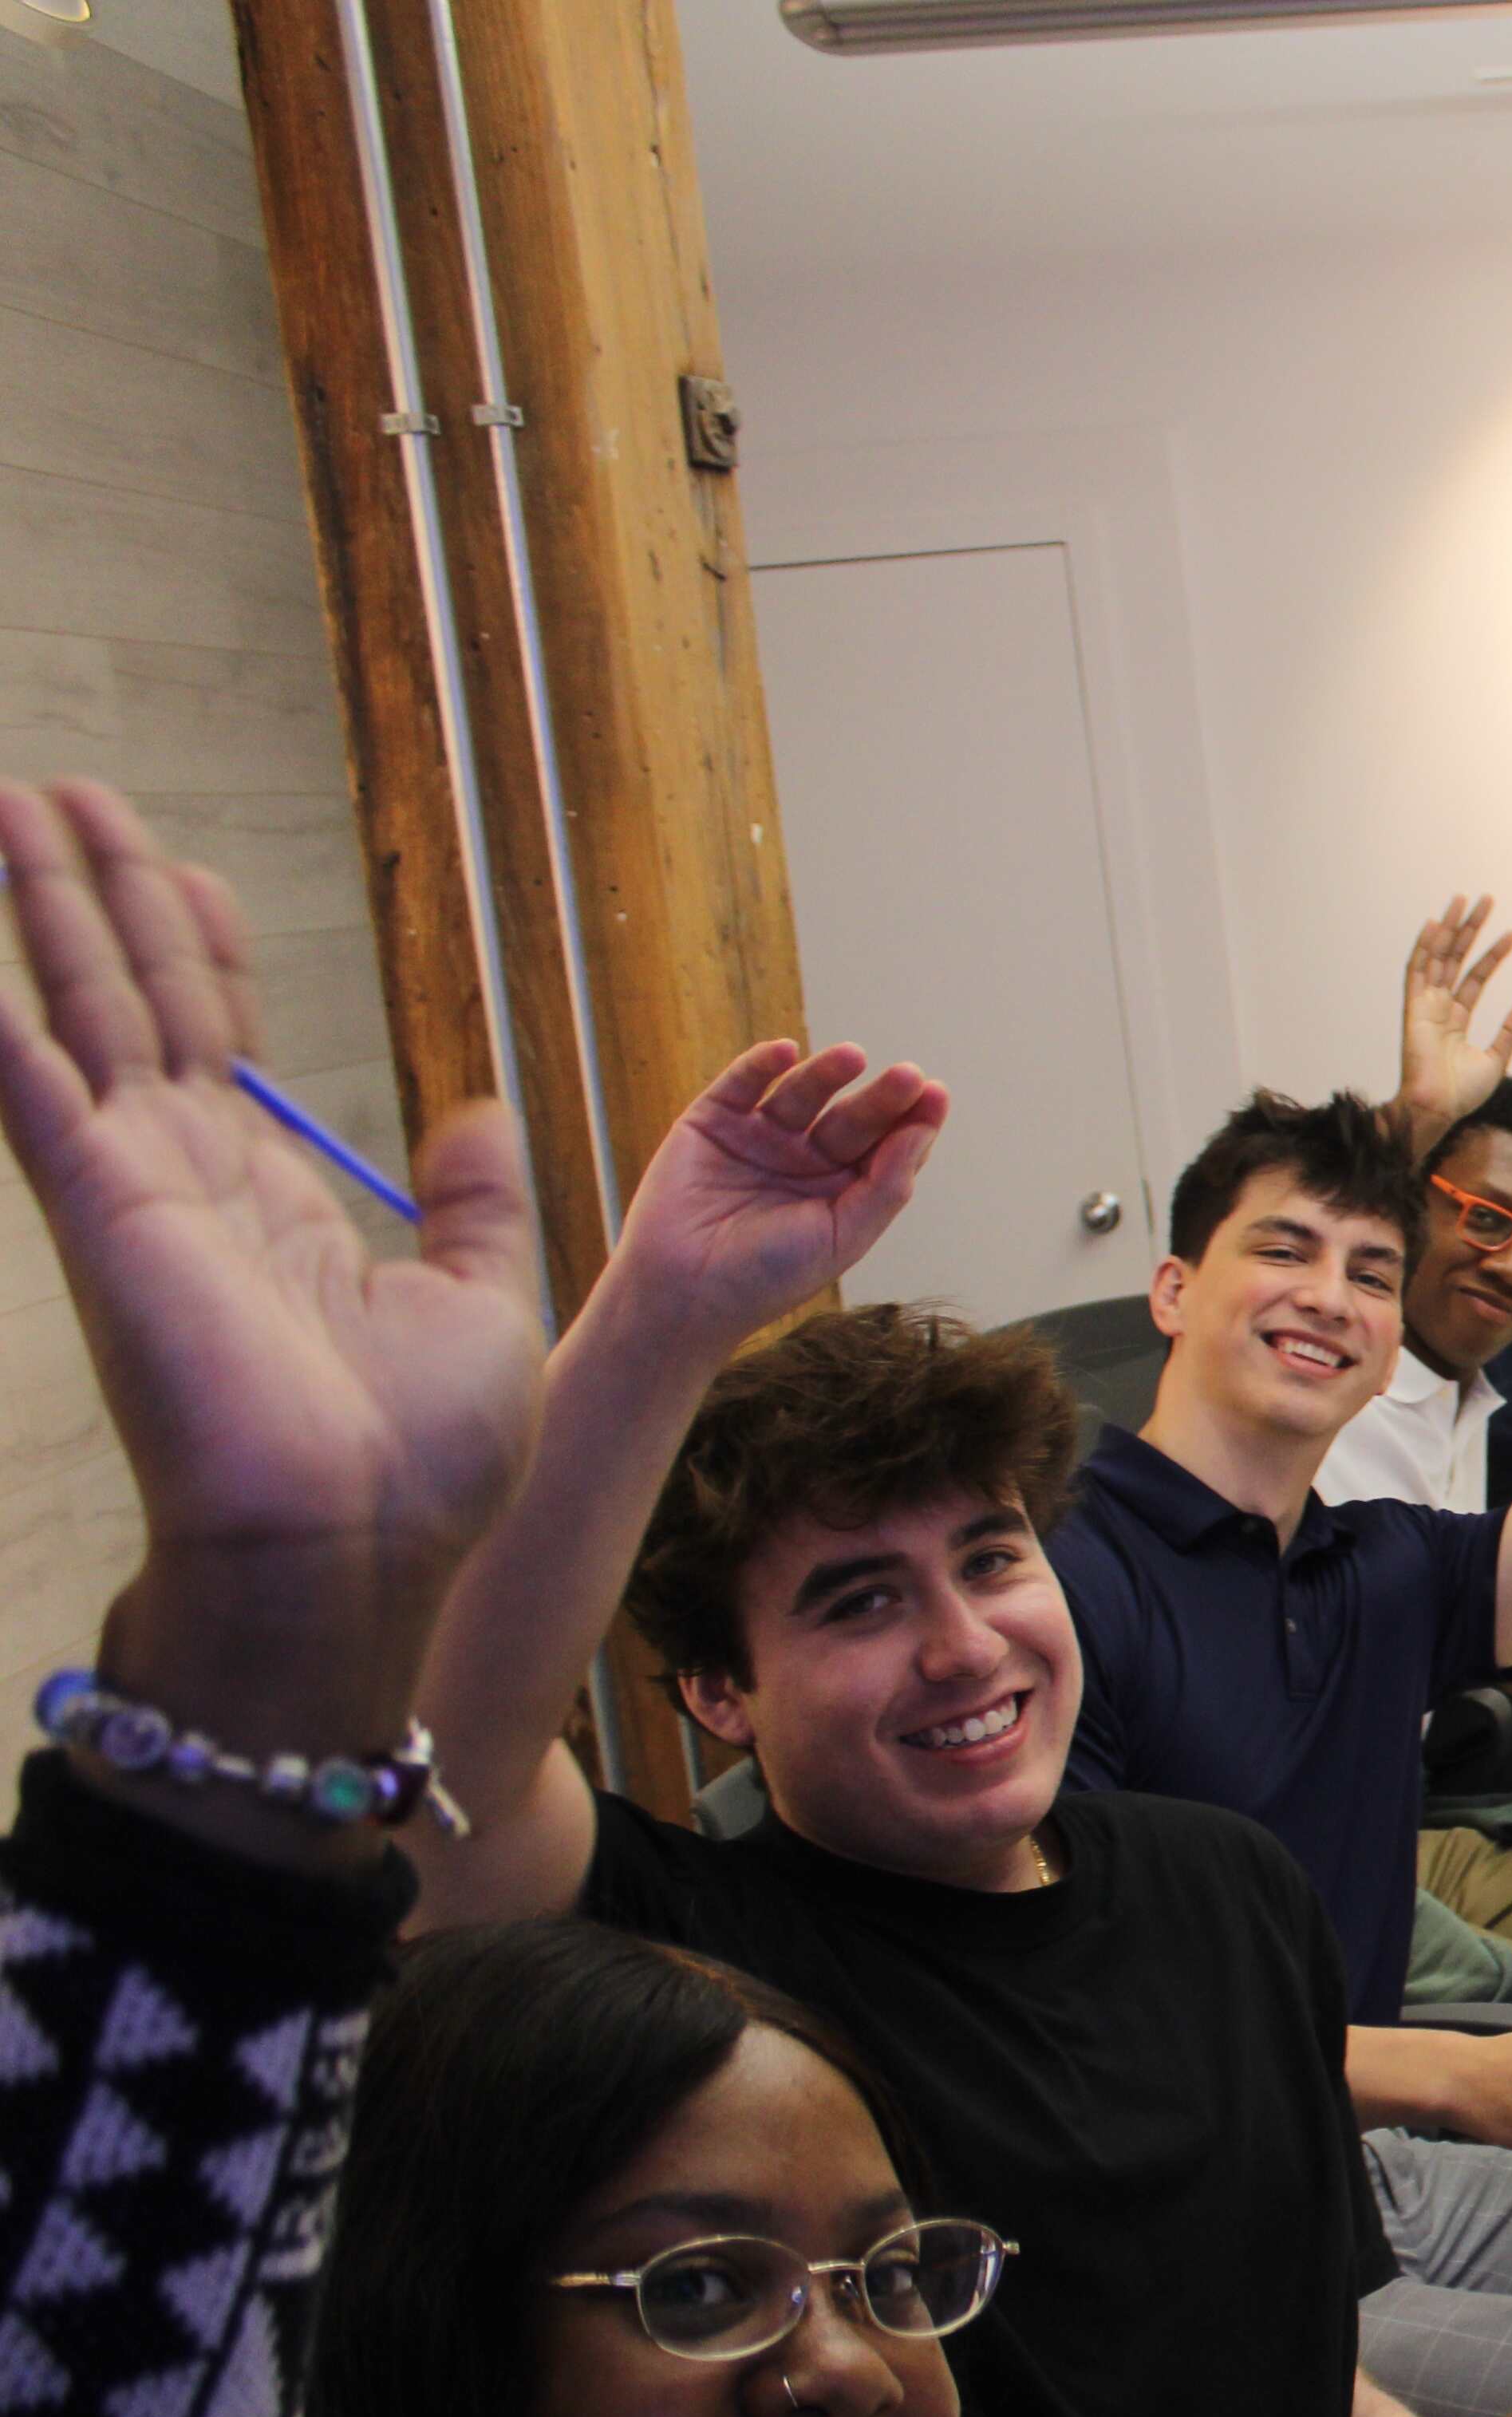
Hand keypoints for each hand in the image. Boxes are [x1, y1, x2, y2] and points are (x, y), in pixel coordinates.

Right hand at [0, 780, 545, 1770]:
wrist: (362, 1548)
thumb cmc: (422, 1461)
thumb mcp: (484, 1303)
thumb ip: (470, 1206)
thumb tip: (472, 1116)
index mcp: (275, 1200)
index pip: (224, 1043)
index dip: (202, 949)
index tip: (184, 867)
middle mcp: (192, 1183)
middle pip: (137, 1001)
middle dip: (101, 896)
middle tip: (61, 794)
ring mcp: (140, 1195)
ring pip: (82, 1015)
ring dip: (44, 913)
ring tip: (12, 808)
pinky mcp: (107, 1218)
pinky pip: (38, 1098)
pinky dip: (2, 1037)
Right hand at [607, 1041, 948, 1355]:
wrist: (683, 1294)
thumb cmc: (768, 1276)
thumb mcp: (842, 1236)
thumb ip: (886, 1186)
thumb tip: (922, 1131)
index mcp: (842, 1189)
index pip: (886, 1147)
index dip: (912, 1122)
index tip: (936, 1095)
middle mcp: (804, 1159)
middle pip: (852, 1118)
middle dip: (880, 1097)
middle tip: (908, 1076)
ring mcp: (759, 1137)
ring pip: (801, 1094)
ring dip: (827, 1073)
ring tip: (854, 1057)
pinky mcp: (711, 1122)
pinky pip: (740, 1085)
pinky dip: (760, 1065)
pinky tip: (786, 1052)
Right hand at [1400, 893, 1511, 1145]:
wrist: (1439, 1110)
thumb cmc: (1462, 1094)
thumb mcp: (1497, 1057)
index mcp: (1454, 1019)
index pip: (1475, 977)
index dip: (1493, 955)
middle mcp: (1437, 1007)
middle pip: (1455, 959)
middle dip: (1470, 929)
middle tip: (1486, 900)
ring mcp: (1423, 1006)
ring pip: (1437, 957)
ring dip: (1449, 929)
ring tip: (1464, 901)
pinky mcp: (1413, 1010)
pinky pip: (1416, 972)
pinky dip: (1424, 947)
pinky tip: (1435, 924)